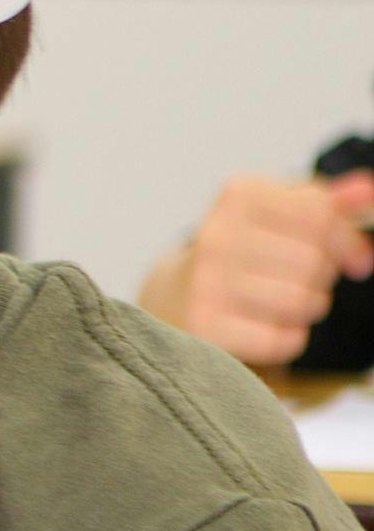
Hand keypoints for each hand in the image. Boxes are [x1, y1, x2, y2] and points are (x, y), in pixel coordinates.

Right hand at [162, 172, 373, 366]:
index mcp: (239, 196)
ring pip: (302, 302)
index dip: (348, 241)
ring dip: (307, 308)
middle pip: (314, 262)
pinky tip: (266, 326)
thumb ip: (328, 203)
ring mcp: (206, 281)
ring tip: (284, 301)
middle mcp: (216, 234)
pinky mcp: (205, 324)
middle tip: (300, 279)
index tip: (355, 257)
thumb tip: (368, 191)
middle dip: (321, 277)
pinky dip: (288, 338)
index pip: (320, 215)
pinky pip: (284, 339)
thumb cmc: (244, 249)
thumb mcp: (280, 213)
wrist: (175, 294)